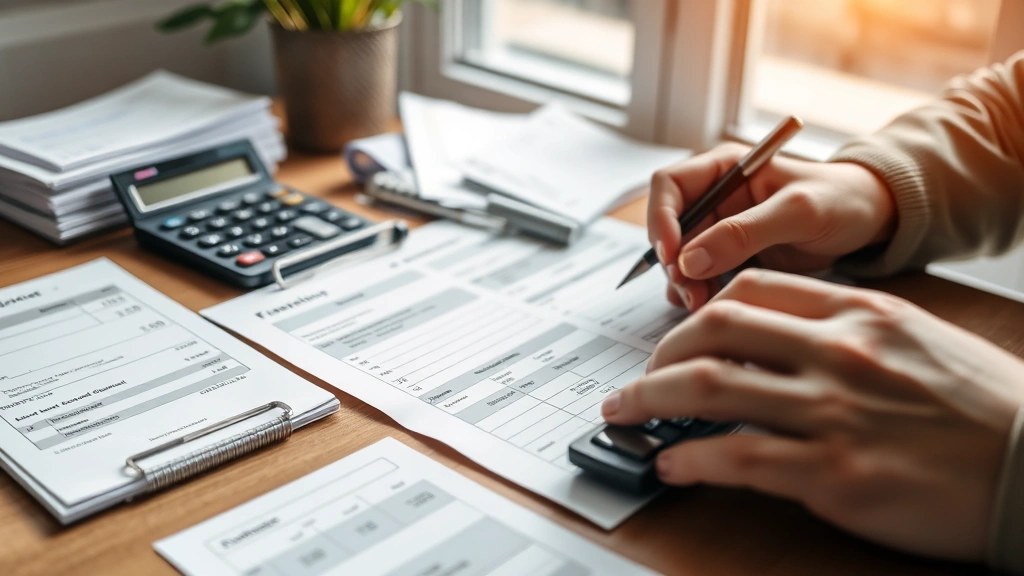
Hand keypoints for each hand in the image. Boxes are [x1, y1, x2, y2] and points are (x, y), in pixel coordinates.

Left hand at [601, 269, 1023, 560]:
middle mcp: (837, 349)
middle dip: (659, 353)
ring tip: (623, 412)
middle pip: (712, 328)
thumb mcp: (913, 342)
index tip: (677, 335)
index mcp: (858, 311)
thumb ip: (843, 334)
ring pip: (707, 387)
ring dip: (648, 399)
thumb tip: (775, 349)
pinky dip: (688, 459)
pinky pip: (734, 458)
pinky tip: (671, 465)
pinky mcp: (833, 473)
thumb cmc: (985, 407)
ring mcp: (832, 410)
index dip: (696, 311)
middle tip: (639, 376)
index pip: (750, 289)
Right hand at [649, 143, 895, 309]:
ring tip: (701, 305)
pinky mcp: (732, 257)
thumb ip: (743, 233)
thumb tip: (689, 260)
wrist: (872, 219)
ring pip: (681, 257)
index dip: (661, 219)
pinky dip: (699, 293)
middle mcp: (716, 197)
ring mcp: (721, 230)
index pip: (669, 185)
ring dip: (684, 282)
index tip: (673, 256)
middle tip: (690, 293)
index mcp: (724, 169)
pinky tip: (712, 305)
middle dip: (674, 262)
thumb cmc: (841, 200)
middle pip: (670, 228)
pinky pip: (701, 276)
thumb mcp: (797, 211)